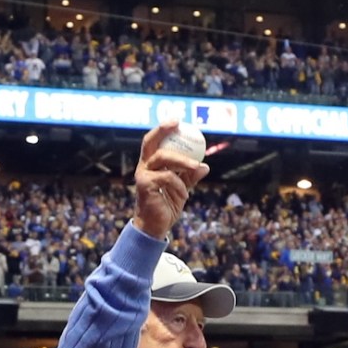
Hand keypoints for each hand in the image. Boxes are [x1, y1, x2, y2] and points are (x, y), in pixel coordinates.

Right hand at [132, 121, 217, 239]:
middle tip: (179, 125)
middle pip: (151, 143)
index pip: (153, 142)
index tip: (177, 121)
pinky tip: (184, 194)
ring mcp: (142, 176)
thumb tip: (205, 166)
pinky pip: (167, 177)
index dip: (162, 129)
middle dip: (163, 131)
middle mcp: (144, 167)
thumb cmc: (166, 206)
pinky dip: (179, 184)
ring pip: (163, 158)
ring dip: (182, 161)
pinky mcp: (144, 186)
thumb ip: (190, 177)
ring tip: (195, 167)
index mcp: (151, 165)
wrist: (156, 226)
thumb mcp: (182, 189)